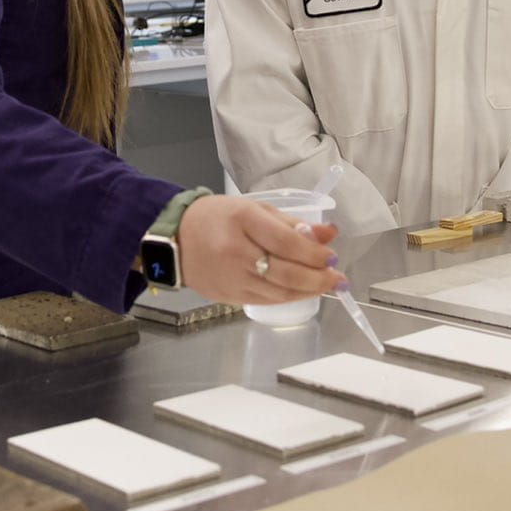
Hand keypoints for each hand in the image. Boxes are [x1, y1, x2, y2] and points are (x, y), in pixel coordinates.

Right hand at [176, 196, 342, 306]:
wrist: (173, 238)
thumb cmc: (216, 218)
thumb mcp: (253, 209)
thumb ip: (291, 223)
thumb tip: (327, 234)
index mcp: (242, 221)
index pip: (286, 242)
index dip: (313, 252)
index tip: (331, 254)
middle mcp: (235, 252)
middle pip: (286, 272)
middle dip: (318, 277)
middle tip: (337, 276)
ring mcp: (231, 278)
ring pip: (279, 292)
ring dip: (309, 291)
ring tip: (326, 285)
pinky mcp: (229, 296)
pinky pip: (267, 301)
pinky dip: (289, 298)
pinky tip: (302, 291)